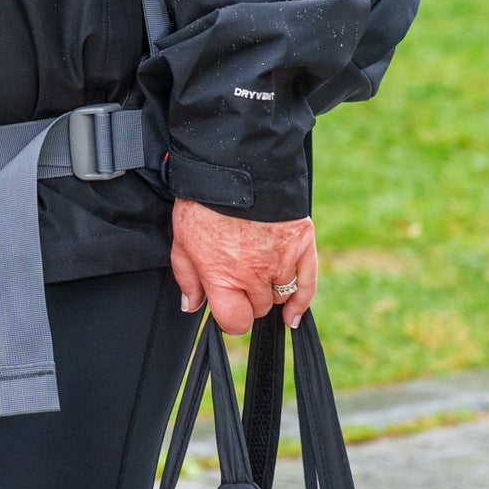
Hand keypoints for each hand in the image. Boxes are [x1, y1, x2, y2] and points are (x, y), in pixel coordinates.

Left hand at [170, 199, 316, 333]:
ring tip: (256, 273)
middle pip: (258, 309)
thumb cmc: (203, 202)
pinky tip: (292, 315)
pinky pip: (307, 285)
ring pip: (279, 296)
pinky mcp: (301, 246)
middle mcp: (254, 276)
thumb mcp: (181, 240)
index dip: (229, 317)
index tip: (225, 305)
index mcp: (222, 277)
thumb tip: (192, 305)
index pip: (235, 322)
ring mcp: (280, 262)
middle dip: (247, 298)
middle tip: (238, 277)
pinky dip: (301, 302)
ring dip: (268, 290)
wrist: (234, 166)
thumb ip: (187, 277)